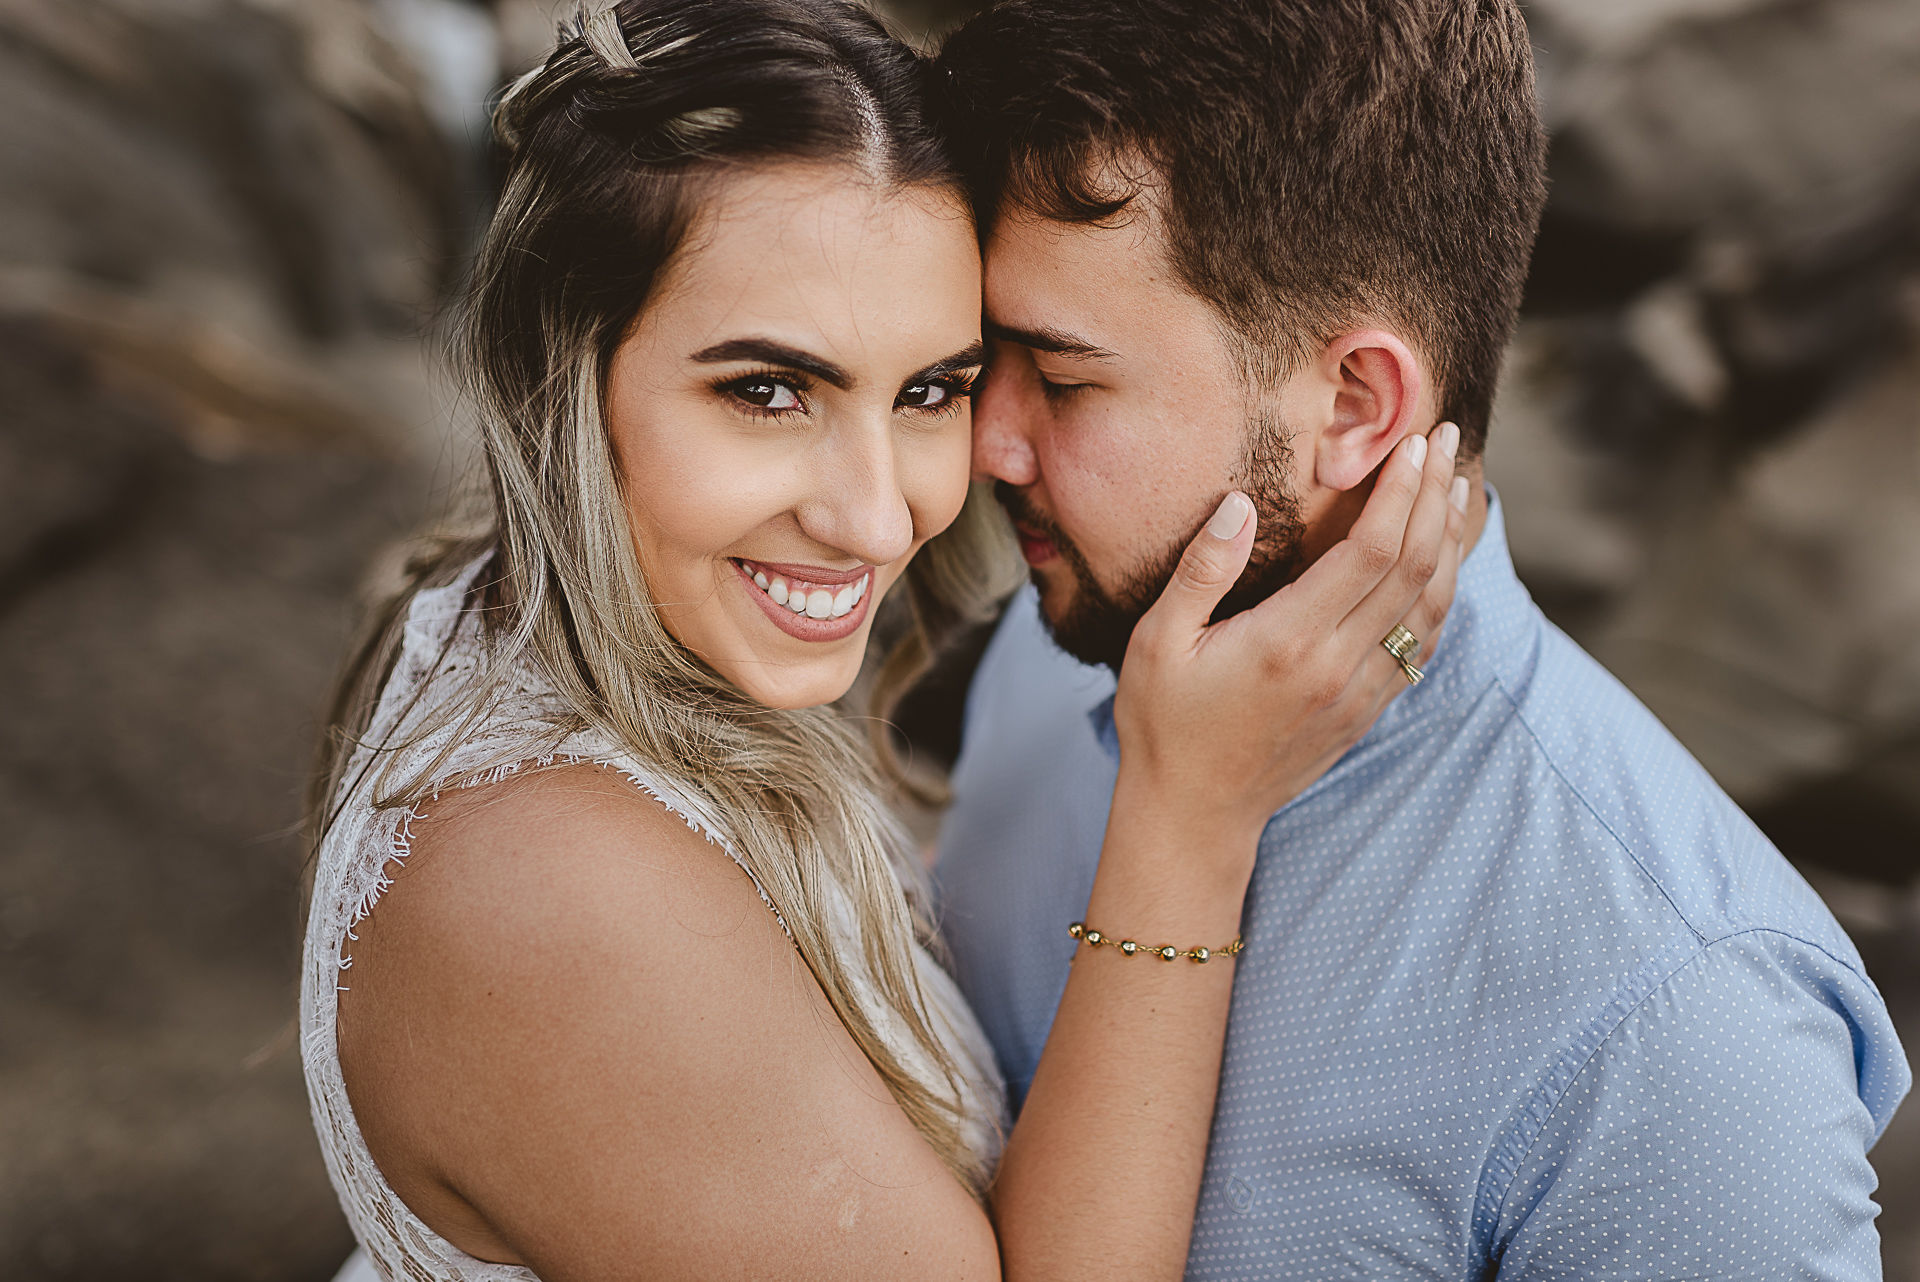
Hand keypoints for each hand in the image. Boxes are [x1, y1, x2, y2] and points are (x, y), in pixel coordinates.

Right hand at [1111, 423, 1469, 873]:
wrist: (1193, 814)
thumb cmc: (1164, 724)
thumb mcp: (1158, 642)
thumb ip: (1200, 571)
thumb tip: (1238, 504)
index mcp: (1288, 641)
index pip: (1371, 551)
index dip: (1400, 491)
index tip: (1411, 443)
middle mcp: (1338, 666)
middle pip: (1414, 568)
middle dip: (1435, 497)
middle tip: (1443, 440)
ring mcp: (1360, 692)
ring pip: (1431, 607)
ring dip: (1451, 543)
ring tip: (1459, 488)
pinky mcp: (1366, 710)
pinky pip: (1424, 646)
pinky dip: (1444, 596)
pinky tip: (1444, 563)